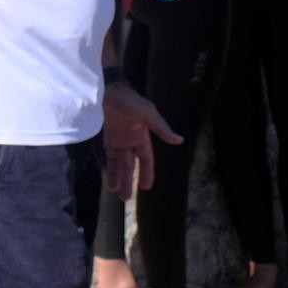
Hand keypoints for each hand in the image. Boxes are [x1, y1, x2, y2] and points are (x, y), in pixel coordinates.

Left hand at [102, 81, 177, 198]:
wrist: (107, 88)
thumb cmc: (129, 99)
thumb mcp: (148, 114)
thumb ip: (161, 128)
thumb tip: (179, 140)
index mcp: (142, 135)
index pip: (146, 159)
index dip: (146, 172)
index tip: (147, 187)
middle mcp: (131, 139)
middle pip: (130, 164)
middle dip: (128, 180)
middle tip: (126, 198)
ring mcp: (118, 137)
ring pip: (119, 162)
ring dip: (117, 176)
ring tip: (115, 192)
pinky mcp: (107, 134)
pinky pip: (108, 153)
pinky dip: (108, 165)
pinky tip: (107, 176)